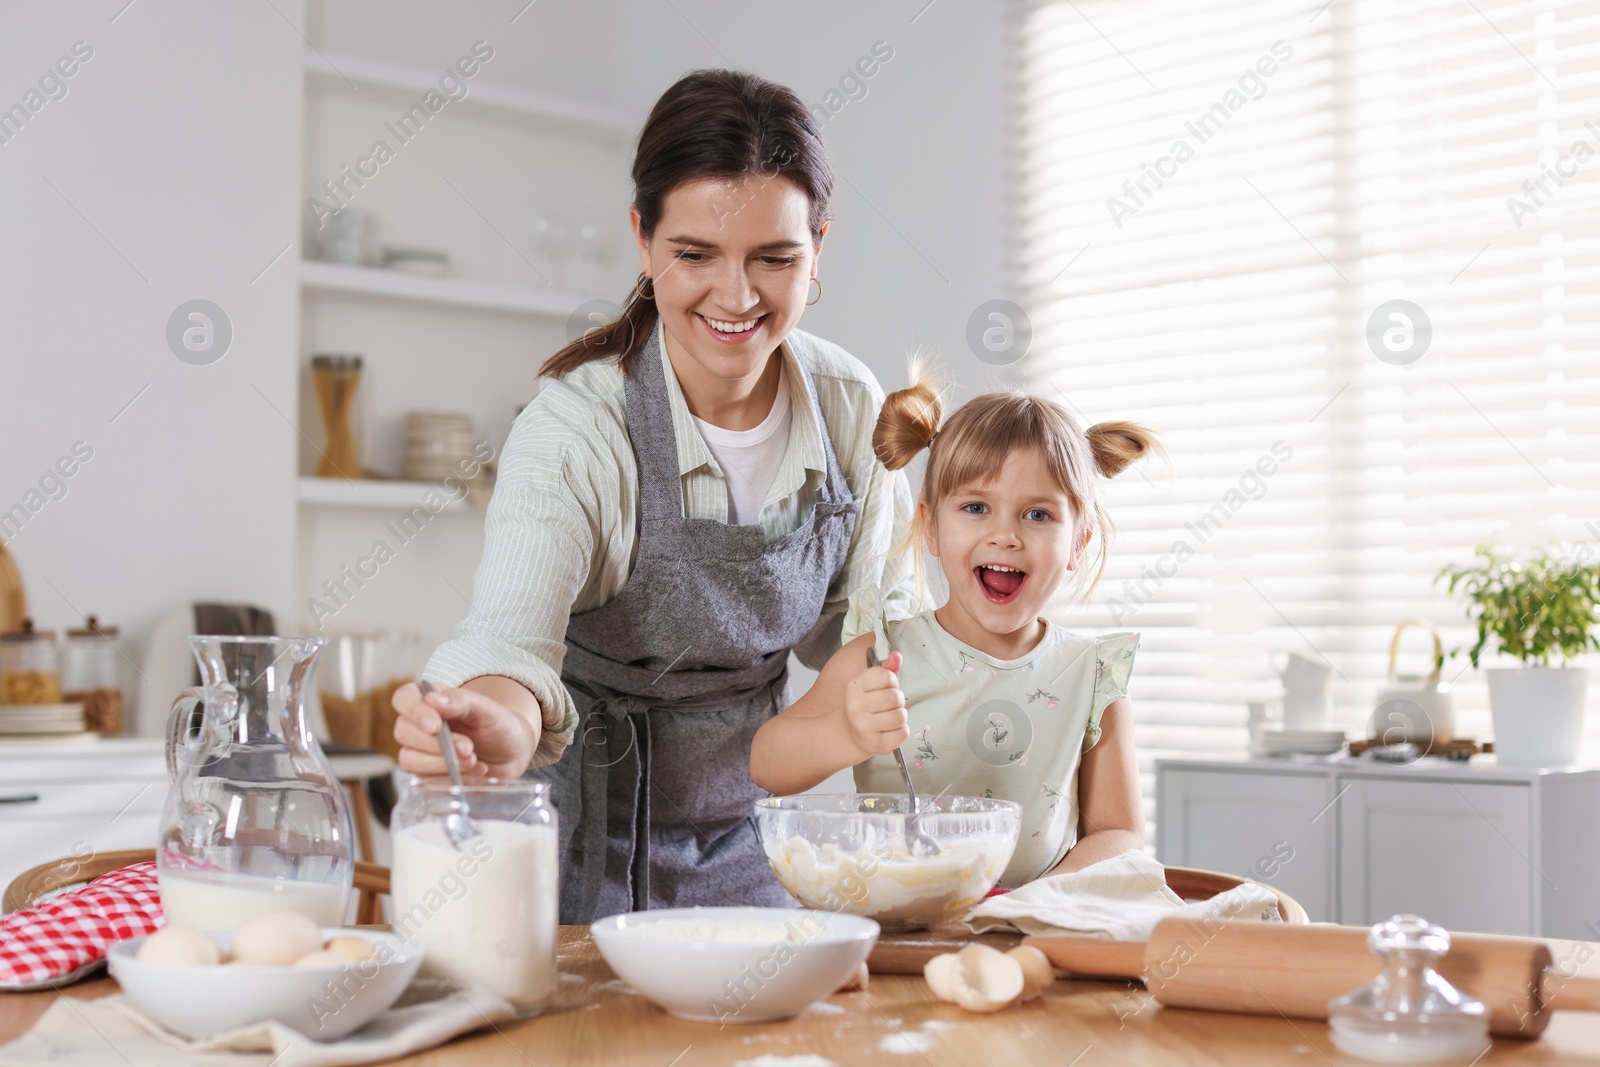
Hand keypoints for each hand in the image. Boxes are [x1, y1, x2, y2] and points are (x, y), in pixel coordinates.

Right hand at [391, 681, 536, 778]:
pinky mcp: (426, 774)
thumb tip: (432, 699)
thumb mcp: (487, 709)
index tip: (436, 726)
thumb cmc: (497, 725)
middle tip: (468, 748)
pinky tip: (475, 770)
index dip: (414, 711)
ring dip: (441, 763)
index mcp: (429, 700)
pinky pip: (424, 779)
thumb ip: (461, 701)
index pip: (404, 698)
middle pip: (402, 731)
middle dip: (436, 744)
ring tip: (472, 759)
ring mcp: (419, 751)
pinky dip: (450, 777)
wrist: (512, 753)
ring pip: (408, 759)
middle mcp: (418, 724)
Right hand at [844, 650, 907, 756]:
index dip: (892, 682)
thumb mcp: (871, 683)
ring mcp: (863, 727)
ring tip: (889, 718)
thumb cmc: (866, 704)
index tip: (884, 688)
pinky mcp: (874, 744)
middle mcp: (855, 706)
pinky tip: (890, 730)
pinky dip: (902, 731)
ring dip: (900, 716)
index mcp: (854, 686)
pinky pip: (903, 733)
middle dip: (897, 701)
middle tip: (888, 706)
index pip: (887, 676)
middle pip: (895, 697)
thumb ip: (886, 668)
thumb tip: (897, 656)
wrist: (849, 733)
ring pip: (901, 715)